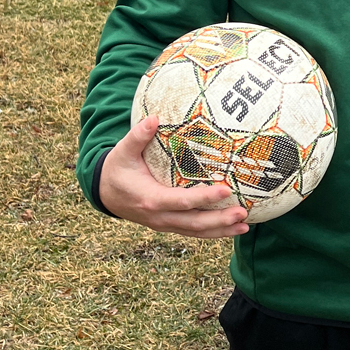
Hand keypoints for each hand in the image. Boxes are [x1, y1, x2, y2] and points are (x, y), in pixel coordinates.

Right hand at [98, 114, 249, 238]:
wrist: (105, 193)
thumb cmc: (118, 169)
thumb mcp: (123, 152)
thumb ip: (138, 136)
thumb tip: (154, 118)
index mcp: (150, 199)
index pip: (181, 201)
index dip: (203, 197)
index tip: (225, 190)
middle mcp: (159, 216)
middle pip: (193, 223)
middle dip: (219, 220)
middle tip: (243, 213)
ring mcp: (164, 224)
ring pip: (195, 232)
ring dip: (220, 230)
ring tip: (244, 226)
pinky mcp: (169, 225)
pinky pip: (193, 231)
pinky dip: (213, 232)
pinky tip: (233, 228)